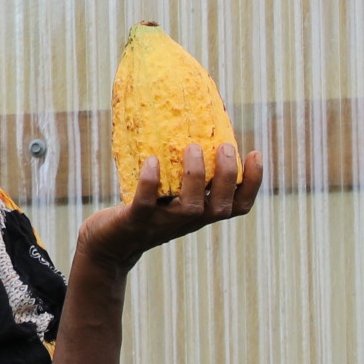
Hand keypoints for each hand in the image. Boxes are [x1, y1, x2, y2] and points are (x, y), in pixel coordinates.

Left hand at [73, 143, 263, 277]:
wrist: (108, 243)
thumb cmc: (144, 208)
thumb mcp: (170, 192)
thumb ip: (184, 170)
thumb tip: (191, 120)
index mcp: (201, 213)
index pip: (238, 205)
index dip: (252, 183)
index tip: (255, 153)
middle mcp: (187, 222)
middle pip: (220, 207)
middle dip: (226, 176)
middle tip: (225, 146)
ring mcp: (162, 224)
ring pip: (190, 207)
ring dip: (195, 176)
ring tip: (192, 147)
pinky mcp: (134, 222)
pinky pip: (145, 203)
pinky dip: (150, 183)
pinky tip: (151, 161)